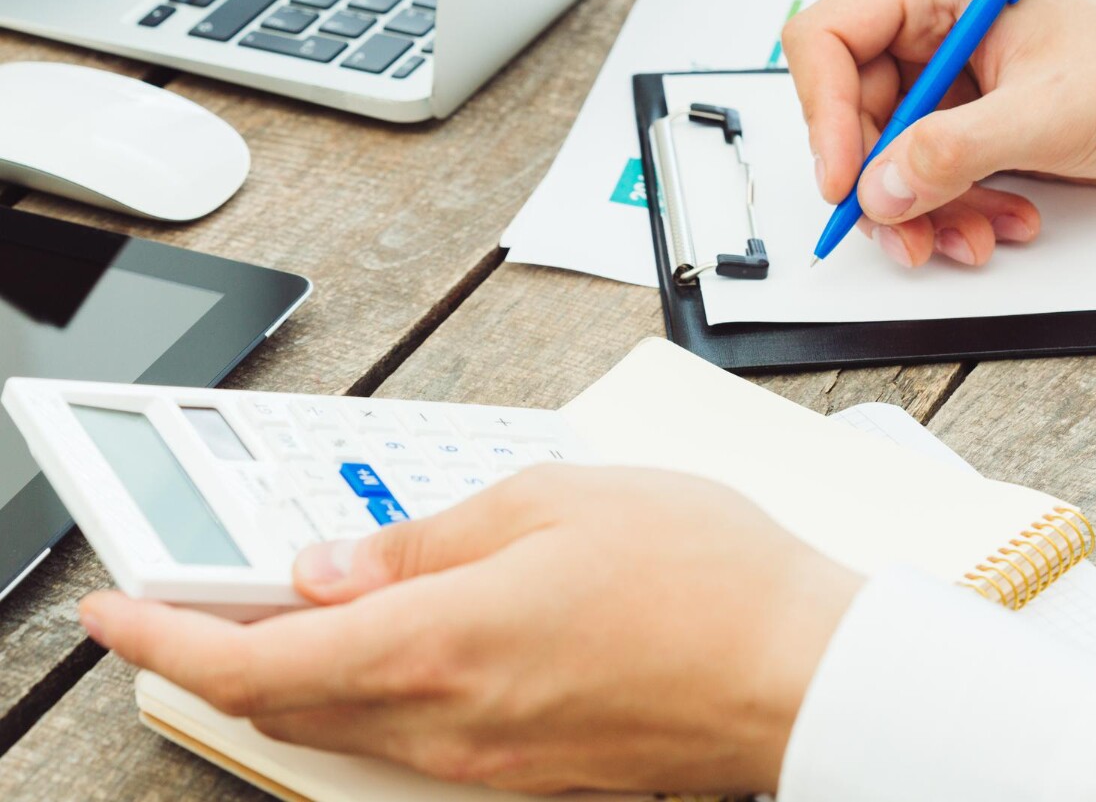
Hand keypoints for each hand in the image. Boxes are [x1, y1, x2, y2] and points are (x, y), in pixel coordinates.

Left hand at [79, 466, 861, 795]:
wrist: (802, 672)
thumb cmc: (705, 576)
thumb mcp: (557, 502)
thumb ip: (427, 538)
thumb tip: (331, 566)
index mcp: (442, 640)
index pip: (254, 660)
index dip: (164, 640)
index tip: (117, 616)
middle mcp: (451, 719)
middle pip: (285, 703)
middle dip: (220, 653)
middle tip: (194, 599)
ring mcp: (489, 758)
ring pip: (343, 724)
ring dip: (294, 673)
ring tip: (290, 608)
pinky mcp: (528, 770)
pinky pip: (410, 738)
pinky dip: (366, 692)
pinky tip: (389, 642)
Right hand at [782, 0, 1095, 266]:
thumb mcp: (1050, 112)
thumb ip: (955, 151)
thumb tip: (879, 190)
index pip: (825, 40)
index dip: (823, 117)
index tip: (847, 184)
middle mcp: (927, 28)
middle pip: (846, 116)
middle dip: (881, 186)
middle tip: (909, 235)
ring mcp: (944, 80)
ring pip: (882, 162)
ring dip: (923, 213)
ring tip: (977, 237)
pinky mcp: (965, 125)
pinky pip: (923, 183)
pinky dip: (955, 216)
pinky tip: (1006, 222)